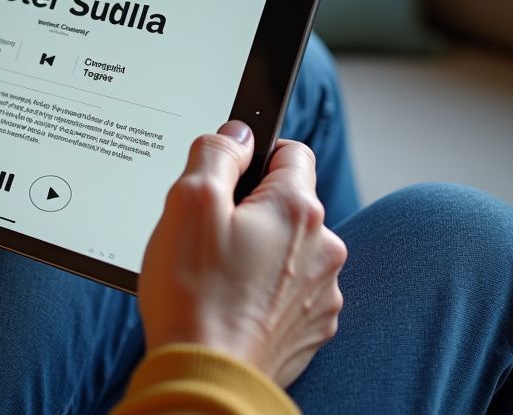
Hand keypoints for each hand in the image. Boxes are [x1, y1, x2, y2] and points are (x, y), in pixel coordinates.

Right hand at [138, 122, 347, 387]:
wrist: (207, 378)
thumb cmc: (195, 293)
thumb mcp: (188, 201)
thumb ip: (216, 152)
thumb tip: (237, 133)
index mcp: (297, 209)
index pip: (291, 150)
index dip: (254, 154)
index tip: (226, 175)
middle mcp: (323, 248)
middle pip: (287, 204)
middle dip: (251, 209)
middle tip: (207, 233)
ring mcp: (322, 293)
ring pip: (289, 250)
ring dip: (259, 253)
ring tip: (216, 275)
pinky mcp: (312, 330)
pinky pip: (289, 292)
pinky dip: (264, 292)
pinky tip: (231, 303)